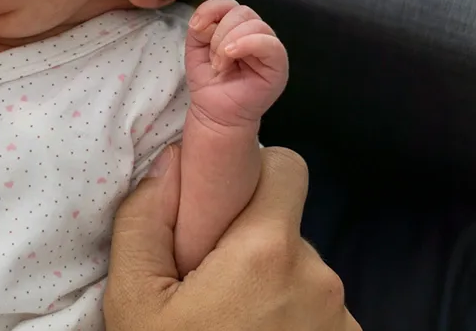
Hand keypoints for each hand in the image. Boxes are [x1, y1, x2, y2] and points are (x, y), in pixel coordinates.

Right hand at [105, 146, 359, 330]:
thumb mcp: (133, 299)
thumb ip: (145, 219)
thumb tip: (171, 161)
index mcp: (265, 251)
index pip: (285, 166)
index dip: (250, 175)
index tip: (217, 208)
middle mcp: (319, 278)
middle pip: (287, 225)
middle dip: (251, 241)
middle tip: (208, 284)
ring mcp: (341, 320)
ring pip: (302, 273)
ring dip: (271, 287)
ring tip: (230, 325)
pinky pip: (317, 313)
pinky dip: (291, 322)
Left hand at [185, 0, 287, 130]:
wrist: (215, 112)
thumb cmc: (209, 80)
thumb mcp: (195, 48)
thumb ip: (200, 27)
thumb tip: (204, 19)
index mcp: (238, 28)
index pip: (230, 5)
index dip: (212, 11)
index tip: (197, 29)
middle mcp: (257, 34)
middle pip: (242, 12)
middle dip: (220, 33)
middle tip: (214, 59)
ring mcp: (270, 48)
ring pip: (254, 25)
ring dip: (229, 43)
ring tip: (221, 65)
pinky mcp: (278, 64)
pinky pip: (269, 43)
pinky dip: (247, 44)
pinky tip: (231, 55)